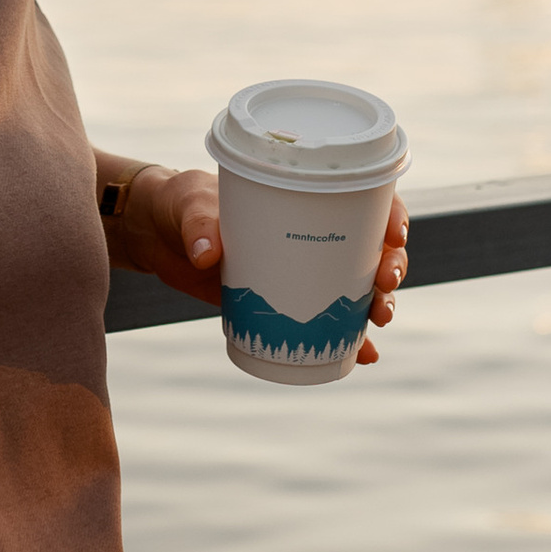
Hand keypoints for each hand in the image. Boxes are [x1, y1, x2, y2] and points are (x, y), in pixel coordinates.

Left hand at [101, 169, 410, 364]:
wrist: (156, 234)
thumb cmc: (178, 202)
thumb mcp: (188, 203)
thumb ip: (197, 224)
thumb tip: (206, 254)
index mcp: (301, 194)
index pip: (363, 197)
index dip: (390, 213)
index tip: (394, 234)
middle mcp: (311, 230)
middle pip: (371, 246)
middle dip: (390, 266)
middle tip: (385, 285)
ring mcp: (301, 268)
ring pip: (357, 286)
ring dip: (377, 304)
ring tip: (379, 322)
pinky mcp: (285, 301)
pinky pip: (326, 322)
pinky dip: (349, 340)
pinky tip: (364, 357)